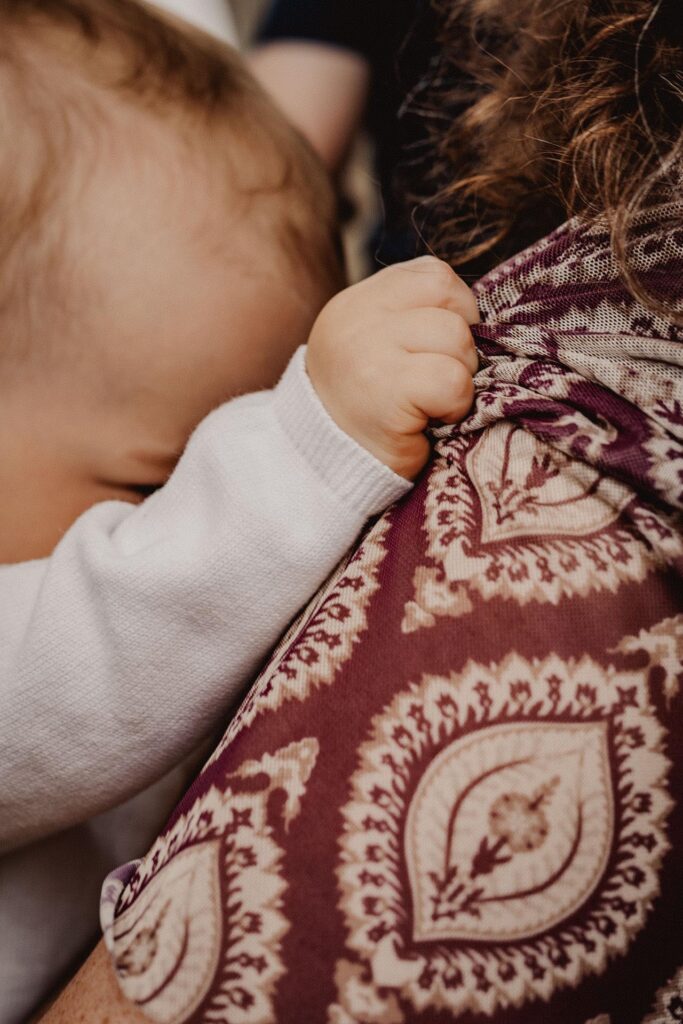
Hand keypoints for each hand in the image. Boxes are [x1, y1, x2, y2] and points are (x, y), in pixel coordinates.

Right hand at [306, 256, 479, 478]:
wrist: (324, 467)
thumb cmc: (366, 409)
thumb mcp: (377, 345)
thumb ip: (415, 316)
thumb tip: (480, 314)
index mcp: (359, 303)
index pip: (435, 277)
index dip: (456, 312)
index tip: (438, 351)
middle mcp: (359, 319)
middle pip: (453, 308)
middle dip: (461, 350)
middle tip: (432, 384)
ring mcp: (370, 354)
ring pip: (458, 340)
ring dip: (460, 379)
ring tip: (429, 403)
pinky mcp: (388, 393)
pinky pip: (454, 382)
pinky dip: (455, 406)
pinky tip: (429, 421)